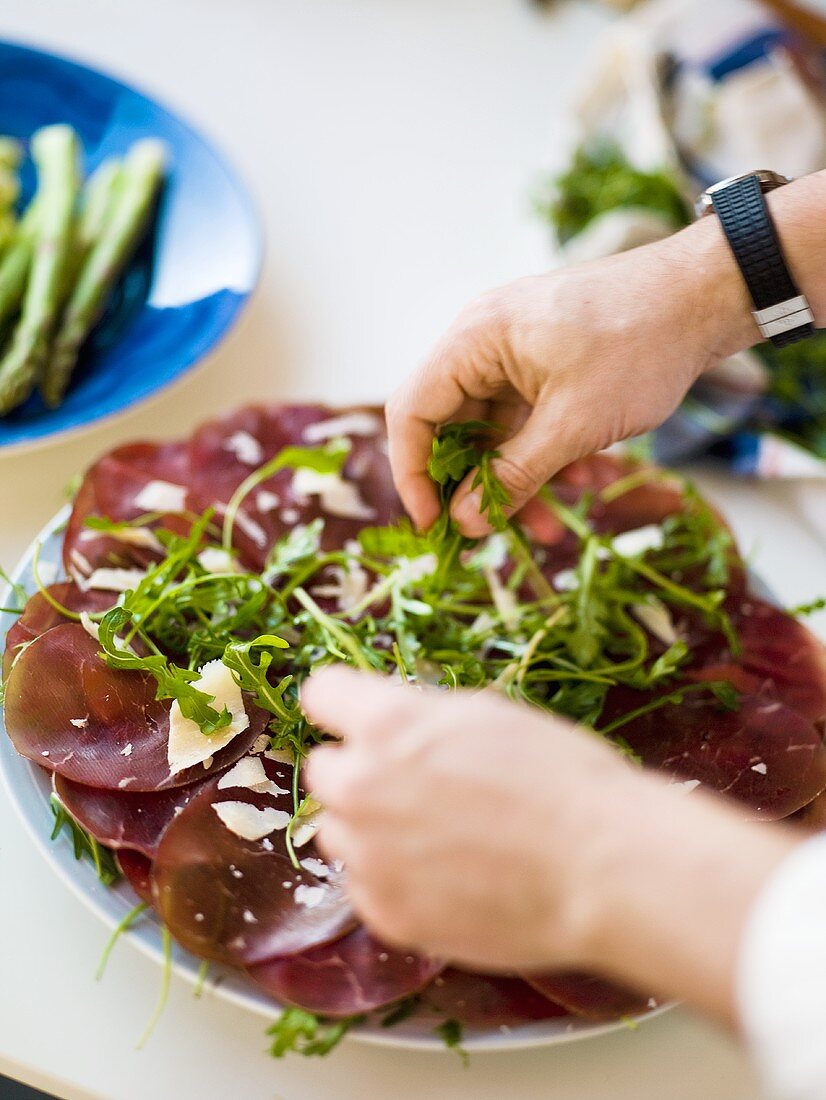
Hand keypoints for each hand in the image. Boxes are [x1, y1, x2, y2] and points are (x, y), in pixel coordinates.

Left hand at [303, 666, 796, 1022]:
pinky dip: (393, 879)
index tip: (360, 715)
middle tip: (414, 783)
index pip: (320, 694)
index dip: (345, 703)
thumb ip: (420, 718)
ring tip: (437, 836)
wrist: (603, 868)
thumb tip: (390, 724)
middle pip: (322, 769)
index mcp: (388, 724)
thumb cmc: (563, 778)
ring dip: (370, 828)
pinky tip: (447, 875)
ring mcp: (369, 856)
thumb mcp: (488, 714)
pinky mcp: (387, 913)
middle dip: (360, 770)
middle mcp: (362, 786)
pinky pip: (365, 885)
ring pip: (338, 830)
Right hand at [386, 217, 754, 536]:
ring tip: (553, 527)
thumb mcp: (574, 424)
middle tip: (493, 536)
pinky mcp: (543, 365)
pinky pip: (527, 421)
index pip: (412, 413)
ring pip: (494, 433)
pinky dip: (546, 455)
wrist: (705, 296)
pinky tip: (584, 480)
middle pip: (452, 428)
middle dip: (475, 487)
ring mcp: (513, 354)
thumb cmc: (639, 344)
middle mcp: (482, 344)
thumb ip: (512, 476)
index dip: (415, 475)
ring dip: (518, 480)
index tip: (435, 525)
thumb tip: (464, 523)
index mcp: (473, 341)